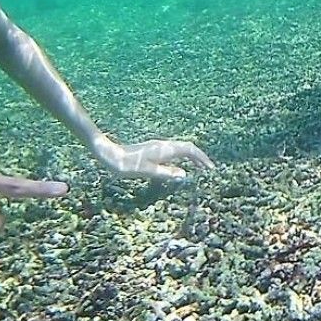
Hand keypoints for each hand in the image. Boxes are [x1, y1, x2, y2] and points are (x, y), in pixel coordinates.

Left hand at [93, 136, 213, 180]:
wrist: (109, 154)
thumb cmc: (127, 164)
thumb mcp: (148, 171)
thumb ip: (167, 173)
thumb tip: (185, 175)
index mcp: (165, 149)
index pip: (190, 150)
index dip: (202, 158)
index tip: (211, 169)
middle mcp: (163, 145)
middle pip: (187, 148)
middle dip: (199, 158)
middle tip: (208, 170)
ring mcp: (157, 146)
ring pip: (180, 149)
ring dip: (191, 157)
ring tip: (198, 169)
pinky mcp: (151, 150)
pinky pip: (172, 151)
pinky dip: (181, 158)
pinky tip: (178, 167)